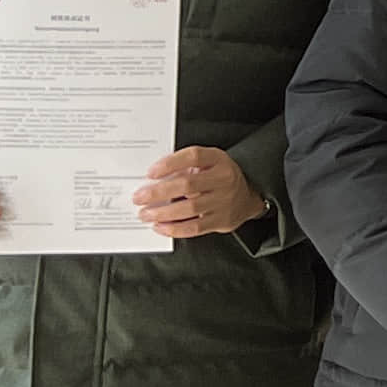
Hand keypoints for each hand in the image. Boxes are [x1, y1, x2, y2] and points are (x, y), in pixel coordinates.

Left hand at [133, 146, 268, 239]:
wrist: (247, 195)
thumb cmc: (219, 177)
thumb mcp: (208, 163)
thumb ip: (185, 167)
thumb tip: (152, 180)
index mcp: (218, 160)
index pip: (193, 156)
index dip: (170, 164)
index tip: (150, 173)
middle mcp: (224, 179)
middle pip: (187, 185)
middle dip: (158, 192)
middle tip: (139, 197)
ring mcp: (224, 201)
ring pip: (189, 209)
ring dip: (162, 213)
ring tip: (145, 214)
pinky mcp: (221, 220)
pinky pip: (194, 227)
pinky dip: (174, 229)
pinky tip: (160, 227)